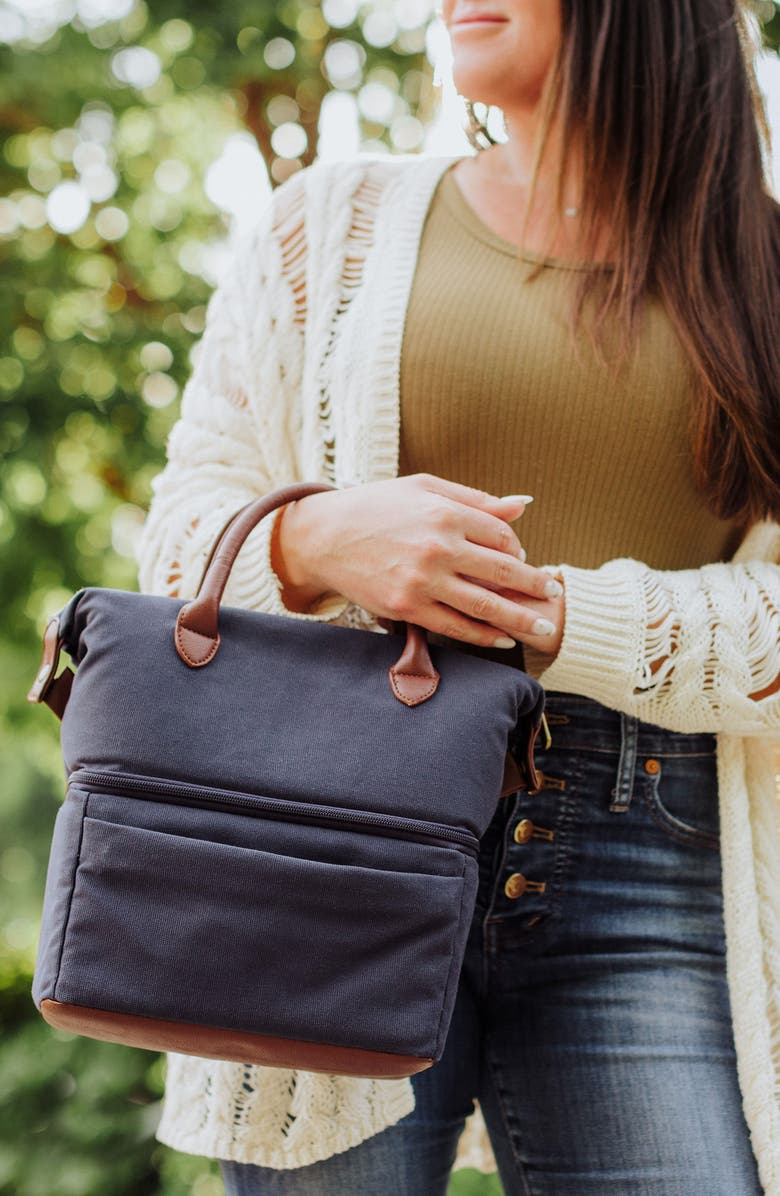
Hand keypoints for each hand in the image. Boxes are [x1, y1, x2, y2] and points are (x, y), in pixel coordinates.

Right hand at [273, 473, 562, 651]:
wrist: (324, 537)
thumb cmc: (376, 506)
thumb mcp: (425, 488)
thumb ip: (476, 500)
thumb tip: (524, 503)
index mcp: (446, 513)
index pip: (501, 536)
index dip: (518, 550)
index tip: (523, 560)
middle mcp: (438, 547)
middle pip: (503, 572)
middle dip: (534, 587)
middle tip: (556, 597)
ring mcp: (422, 580)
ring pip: (485, 605)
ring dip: (520, 619)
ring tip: (543, 629)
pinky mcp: (407, 606)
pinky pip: (455, 625)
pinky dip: (483, 634)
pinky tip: (502, 638)